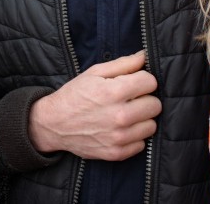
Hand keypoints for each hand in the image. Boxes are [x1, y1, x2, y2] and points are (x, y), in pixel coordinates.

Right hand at [28, 50, 159, 159]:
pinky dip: (134, 137)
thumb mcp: (94, 72)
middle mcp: (119, 116)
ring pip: (151, 126)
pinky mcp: (117, 153)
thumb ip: (123, 64)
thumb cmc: (75, 95)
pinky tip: (120, 129)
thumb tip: (144, 56)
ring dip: (141, 119)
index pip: (151, 82)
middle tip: (130, 99)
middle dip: (145, 99)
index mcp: (114, 92)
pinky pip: (141, 144)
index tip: (135, 82)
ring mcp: (119, 137)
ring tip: (126, 114)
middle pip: (155, 105)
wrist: (54, 123)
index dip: (143, 80)